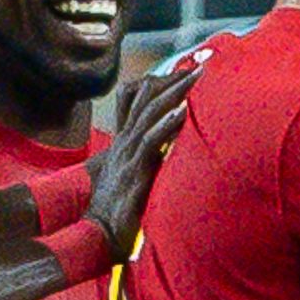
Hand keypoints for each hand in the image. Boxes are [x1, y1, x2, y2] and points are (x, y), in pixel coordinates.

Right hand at [83, 54, 196, 254]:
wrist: (98, 235)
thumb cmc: (119, 211)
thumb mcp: (135, 179)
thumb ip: (148, 161)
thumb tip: (169, 151)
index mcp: (126, 142)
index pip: (142, 102)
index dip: (164, 84)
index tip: (189, 70)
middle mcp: (125, 143)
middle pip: (149, 100)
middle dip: (175, 81)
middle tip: (201, 64)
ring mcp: (128, 155)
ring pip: (150, 114)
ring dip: (175, 93)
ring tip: (196, 76)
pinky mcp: (133, 173)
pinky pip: (150, 143)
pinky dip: (166, 125)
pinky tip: (182, 112)